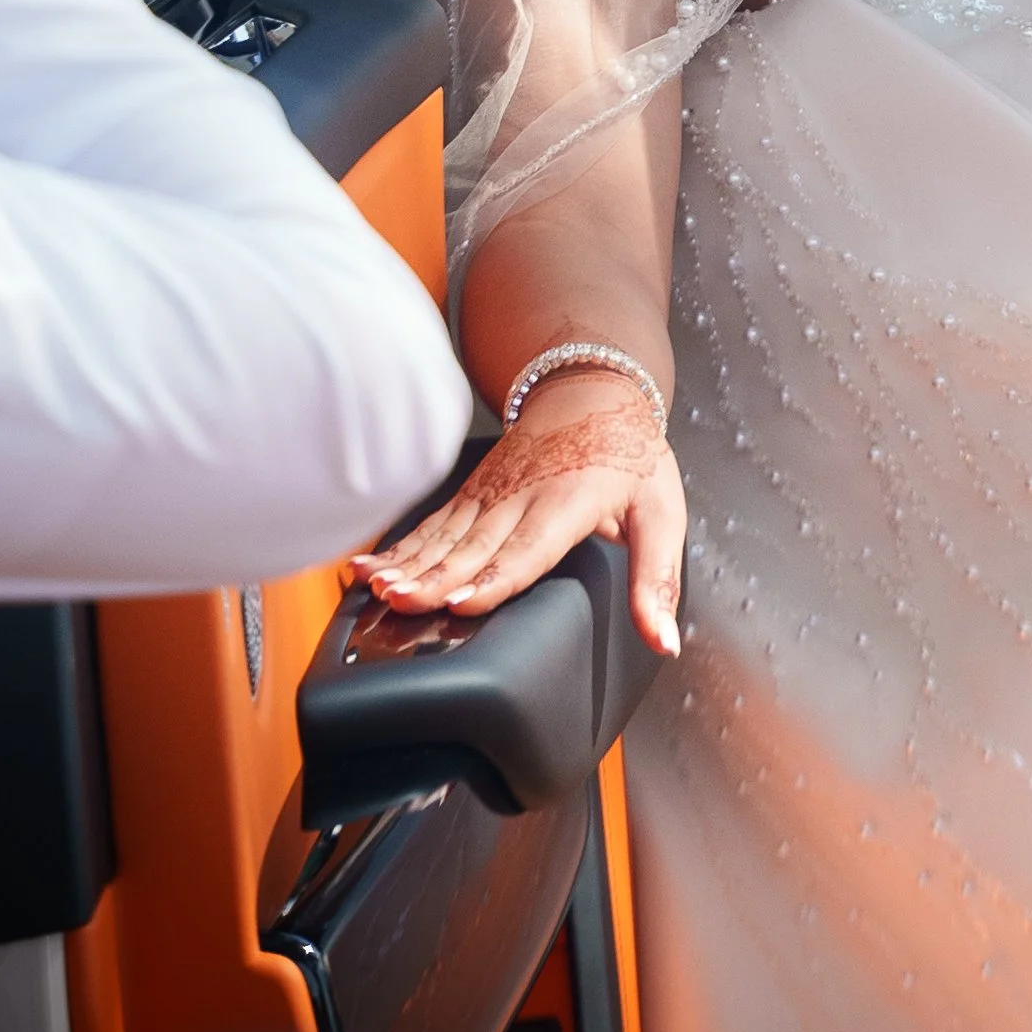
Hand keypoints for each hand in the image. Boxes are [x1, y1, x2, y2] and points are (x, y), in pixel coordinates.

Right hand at [351, 365, 686, 652]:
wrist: (593, 389)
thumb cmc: (631, 455)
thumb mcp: (662, 515)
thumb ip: (657, 582)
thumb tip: (664, 642)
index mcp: (569, 502)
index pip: (529, 547)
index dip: (495, 577)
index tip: (462, 603)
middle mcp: (521, 496)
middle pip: (474, 545)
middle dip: (434, 577)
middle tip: (400, 601)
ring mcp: (490, 492)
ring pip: (444, 535)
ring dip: (408, 563)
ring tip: (375, 589)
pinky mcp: (472, 493)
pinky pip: (433, 525)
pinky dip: (400, 548)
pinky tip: (368, 569)